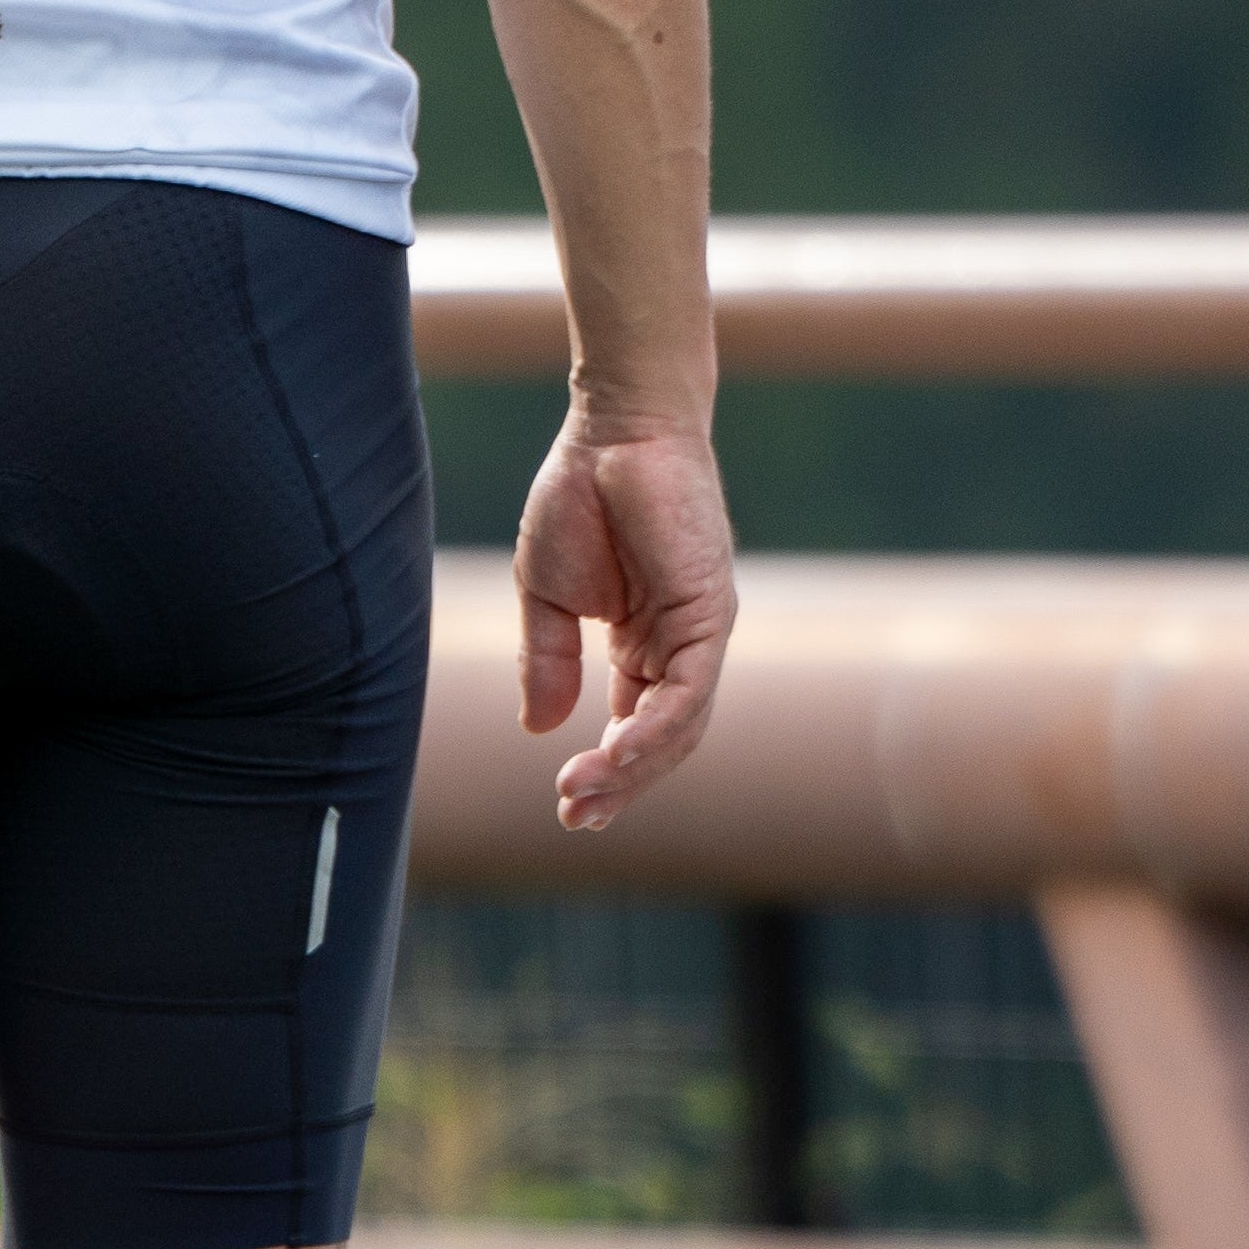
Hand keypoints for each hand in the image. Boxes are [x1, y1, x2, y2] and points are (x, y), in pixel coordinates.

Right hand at [516, 416, 734, 833]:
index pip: (632, 723)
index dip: (606, 770)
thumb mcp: (547, 595)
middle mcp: (680, 646)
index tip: (565, 804)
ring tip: (582, 794)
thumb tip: (539, 728)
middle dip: (619, 784)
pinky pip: (688, 691)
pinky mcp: (709, 613)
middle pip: (660, 738)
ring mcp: (700, 632)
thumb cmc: (580, 497)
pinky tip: (615, 753)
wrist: (613, 430)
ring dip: (632, 767)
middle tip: (576, 817)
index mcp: (644, 644)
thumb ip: (548, 660)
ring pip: (679, 726)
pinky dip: (654, 729)